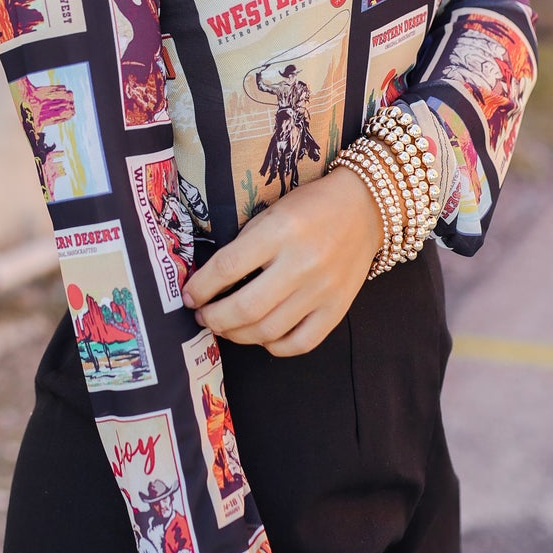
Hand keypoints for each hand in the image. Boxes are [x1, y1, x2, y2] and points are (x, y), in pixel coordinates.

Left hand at [181, 165, 381, 356]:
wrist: (364, 208)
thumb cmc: (310, 206)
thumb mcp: (271, 212)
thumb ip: (244, 246)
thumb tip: (209, 283)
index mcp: (280, 231)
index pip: (227, 268)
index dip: (201, 287)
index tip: (188, 296)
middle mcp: (302, 263)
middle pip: (246, 308)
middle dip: (214, 318)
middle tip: (202, 316)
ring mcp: (322, 290)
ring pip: (268, 331)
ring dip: (236, 335)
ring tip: (224, 327)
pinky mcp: (338, 308)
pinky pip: (300, 343)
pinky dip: (273, 346)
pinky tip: (261, 336)